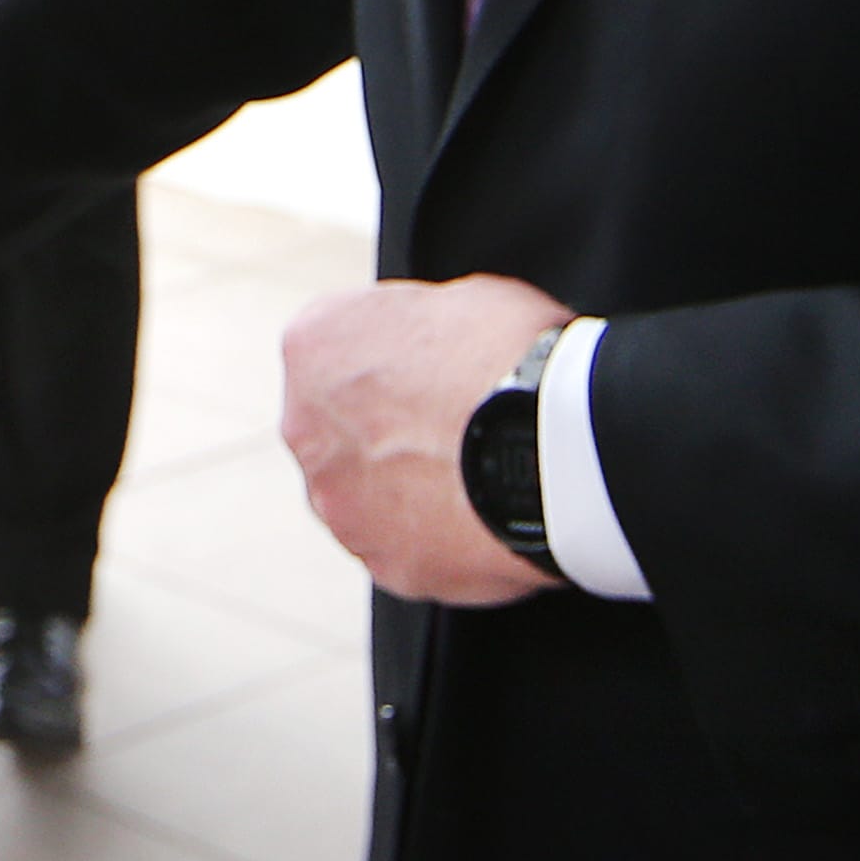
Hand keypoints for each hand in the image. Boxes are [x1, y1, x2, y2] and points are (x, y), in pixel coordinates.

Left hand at [279, 275, 572, 607]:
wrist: (552, 444)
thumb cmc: (511, 358)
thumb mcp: (462, 297)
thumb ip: (420, 325)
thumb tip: (439, 342)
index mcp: (313, 346)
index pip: (340, 349)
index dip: (398, 358)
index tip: (435, 367)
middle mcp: (306, 429)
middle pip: (344, 428)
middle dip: (391, 428)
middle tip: (457, 424)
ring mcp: (340, 504)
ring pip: (368, 495)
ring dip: (410, 488)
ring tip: (479, 474)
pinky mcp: (385, 564)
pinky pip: (409, 548)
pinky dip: (443, 537)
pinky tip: (488, 516)